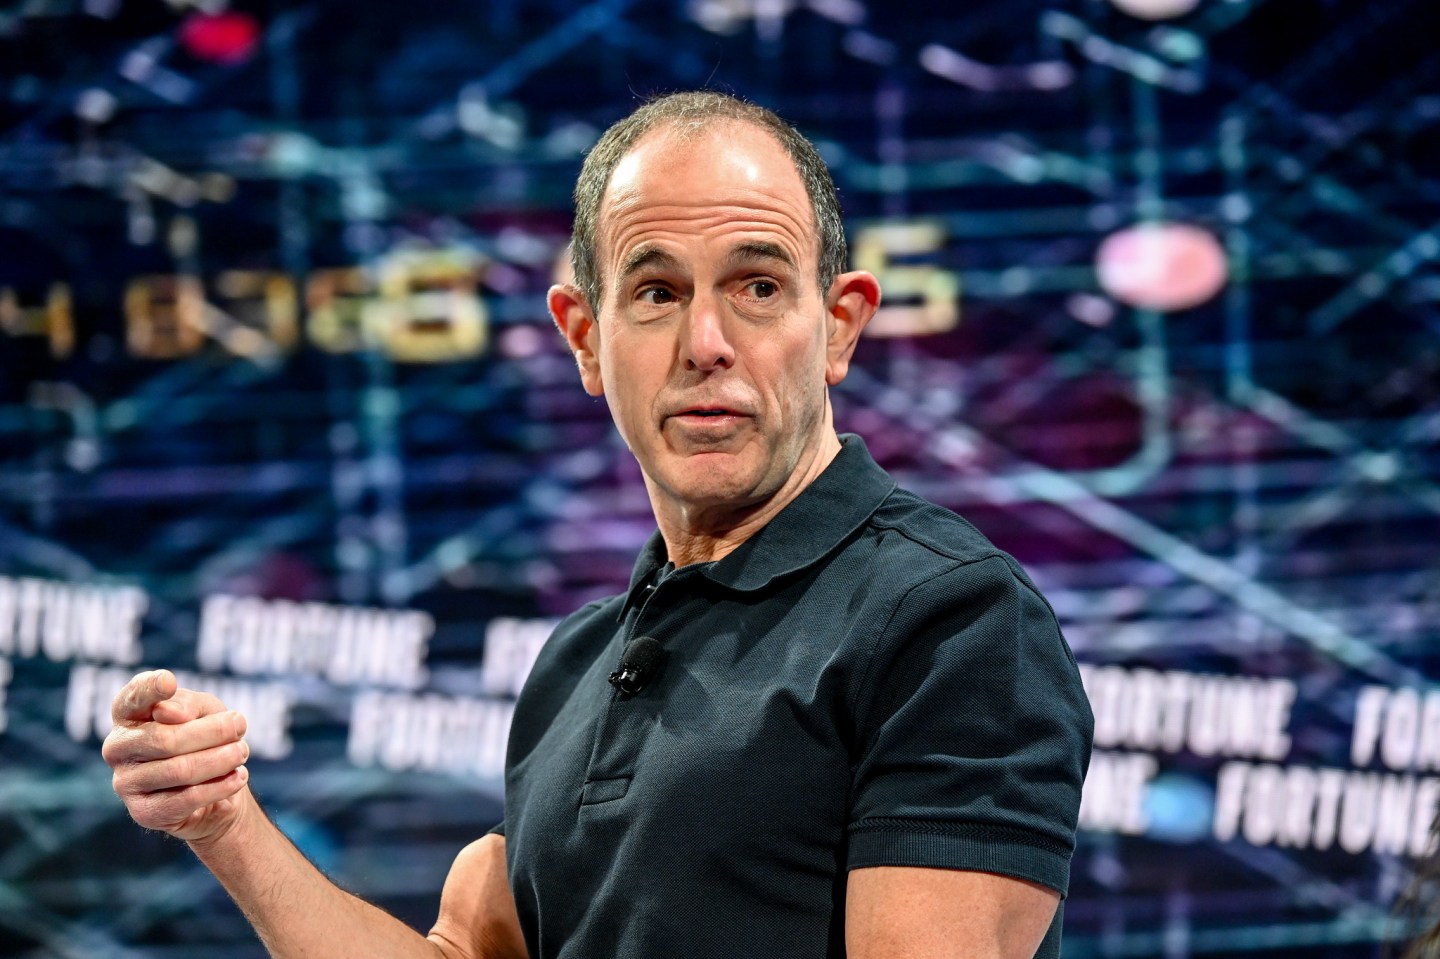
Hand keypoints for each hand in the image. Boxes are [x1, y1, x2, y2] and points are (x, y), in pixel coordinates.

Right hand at [103, 669, 252, 844]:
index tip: (169, 682)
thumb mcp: (205, 710)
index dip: (148, 690)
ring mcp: (126, 783)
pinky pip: (187, 799)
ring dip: (221, 759)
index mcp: (128, 715)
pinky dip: (220, 786)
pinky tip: (239, 776)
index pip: (130, 699)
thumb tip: (169, 712)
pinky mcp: (144, 812)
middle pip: (165, 739)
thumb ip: (188, 704)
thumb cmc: (204, 737)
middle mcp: (118, 748)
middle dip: (212, 732)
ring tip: (241, 752)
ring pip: (180, 770)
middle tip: (240, 727)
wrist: (215, 789)